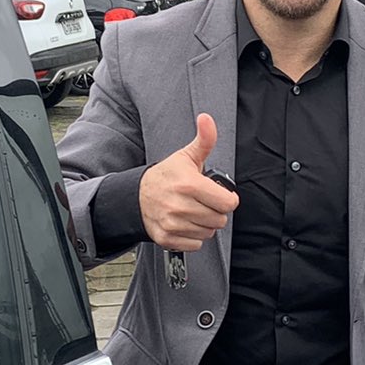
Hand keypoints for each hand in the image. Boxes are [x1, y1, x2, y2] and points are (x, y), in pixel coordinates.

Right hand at [140, 112, 238, 250]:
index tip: (219, 195)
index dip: (227, 199)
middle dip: (215, 211)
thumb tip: (207, 119)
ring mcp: (172, 224)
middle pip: (219, 219)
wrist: (136, 196)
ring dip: (205, 224)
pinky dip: (194, 236)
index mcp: (189, 185)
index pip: (228, 203)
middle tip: (204, 202)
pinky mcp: (167, 238)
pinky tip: (185, 223)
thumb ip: (204, 140)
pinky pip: (196, 244)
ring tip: (194, 211)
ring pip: (209, 233)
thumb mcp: (186, 156)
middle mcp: (180, 206)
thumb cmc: (166, 177)